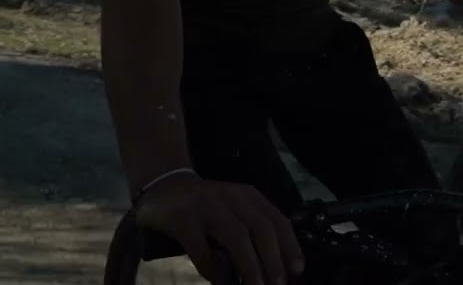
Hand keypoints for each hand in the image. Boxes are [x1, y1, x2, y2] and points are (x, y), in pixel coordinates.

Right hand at [134, 171, 304, 283]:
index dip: (290, 247)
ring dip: (249, 266)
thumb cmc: (206, 207)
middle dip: (273, 261)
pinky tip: (217, 281)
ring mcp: (207, 206)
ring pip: (236, 236)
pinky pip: (200, 245)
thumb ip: (252, 232)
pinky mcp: (182, 218)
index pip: (277, 221)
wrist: (164, 186)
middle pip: (261, 229)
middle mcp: (232, 198)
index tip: (298, 271)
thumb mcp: (234, 211)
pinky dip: (211, 266)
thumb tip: (275, 269)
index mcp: (249, 197)